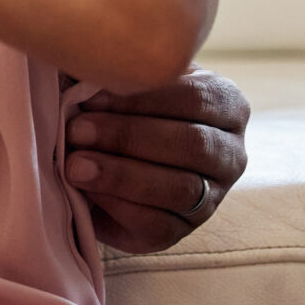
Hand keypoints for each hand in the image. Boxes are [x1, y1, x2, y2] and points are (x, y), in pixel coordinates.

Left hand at [64, 68, 250, 253]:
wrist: (110, 157)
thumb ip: (115, 77)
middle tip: (77, 130)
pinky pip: (157, 224)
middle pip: (191, 144)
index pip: (195, 98)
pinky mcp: (181, 231)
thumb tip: (85, 73)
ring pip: (178, 188)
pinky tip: (85, 191)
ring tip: (74, 164)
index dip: (142, 99)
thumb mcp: (126, 84)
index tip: (92, 97)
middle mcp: (230, 153)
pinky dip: (117, 205)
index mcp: (226, 105)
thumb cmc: (121, 108)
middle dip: (127, 136)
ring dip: (120, 174)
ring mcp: (212, 197)